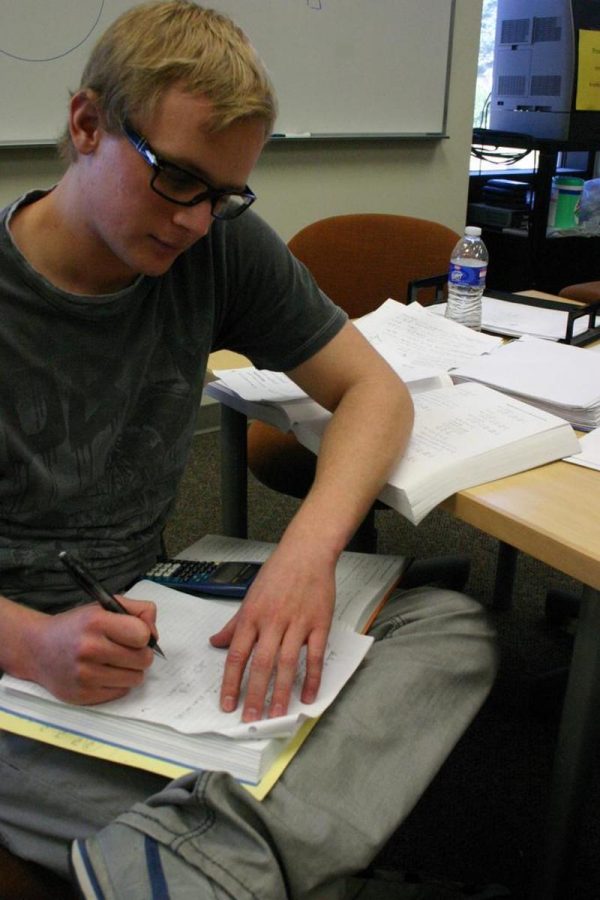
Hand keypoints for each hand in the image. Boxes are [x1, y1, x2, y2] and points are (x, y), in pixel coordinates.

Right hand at [29, 596, 157, 704]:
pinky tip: (103, 673)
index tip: (134, 634)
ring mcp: (85, 675)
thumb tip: (155, 635)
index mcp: (96, 622)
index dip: (144, 634)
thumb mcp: (104, 606)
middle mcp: (89, 649)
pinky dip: (117, 683)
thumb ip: (137, 611)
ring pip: (135, 678)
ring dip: (130, 670)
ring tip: (114, 661)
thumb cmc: (76, 626)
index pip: (142, 634)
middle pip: (143, 659)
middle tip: (126, 649)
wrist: (38, 648)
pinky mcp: (83, 695)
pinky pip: (121, 692)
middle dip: (140, 654)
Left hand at [209, 545, 335, 721]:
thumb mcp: (249, 597)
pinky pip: (315, 656)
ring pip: (286, 663)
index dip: (230, 682)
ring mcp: (297, 623)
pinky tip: (307, 696)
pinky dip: (312, 677)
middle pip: (260, 664)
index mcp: (251, 616)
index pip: (236, 655)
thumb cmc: (277, 573)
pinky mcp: (319, 624)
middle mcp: (272, 622)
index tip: (227, 704)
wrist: (306, 552)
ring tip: (276, 716)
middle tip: (250, 719)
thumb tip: (215, 642)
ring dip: (280, 692)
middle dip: (254, 695)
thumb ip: (234, 624)